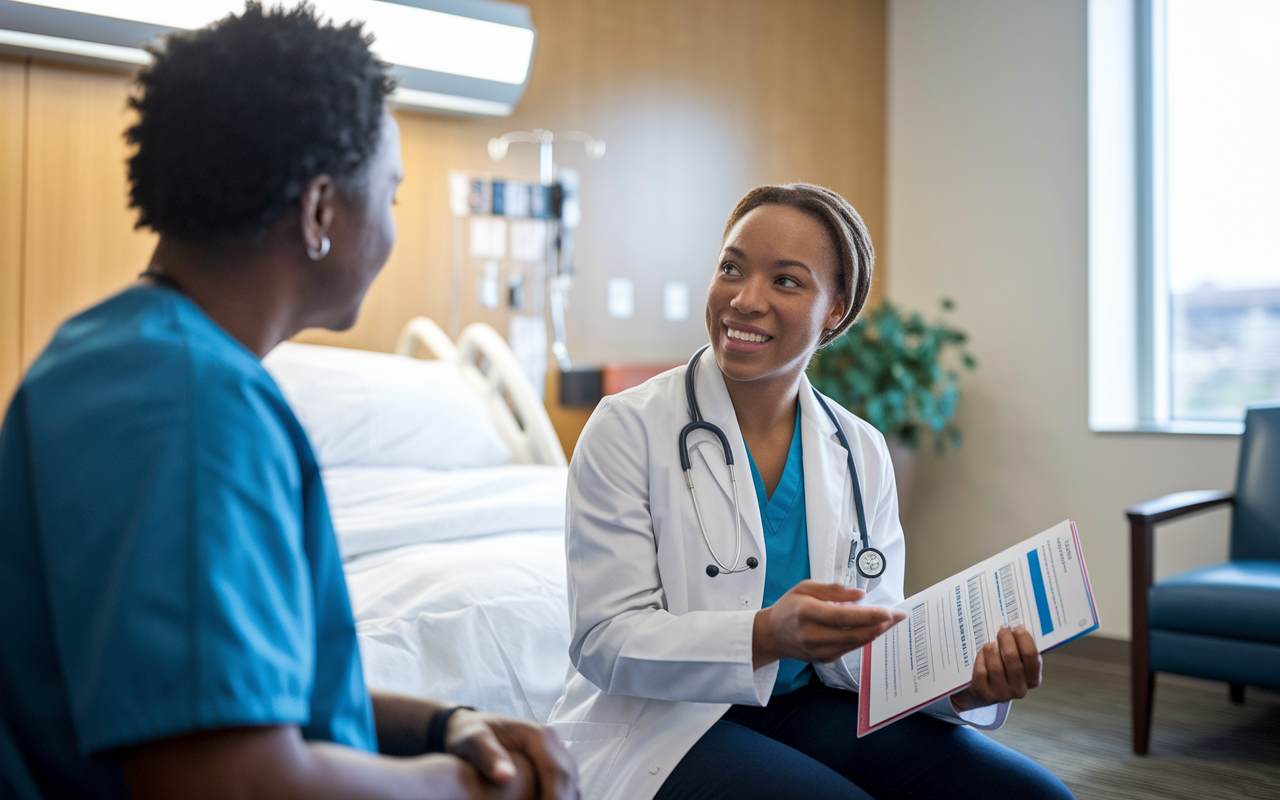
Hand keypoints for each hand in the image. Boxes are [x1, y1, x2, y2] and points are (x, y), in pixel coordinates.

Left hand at [446, 710, 578, 799]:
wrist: (470, 728)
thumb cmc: (470, 733)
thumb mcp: (472, 740)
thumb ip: (488, 756)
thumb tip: (506, 777)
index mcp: (539, 736)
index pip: (557, 771)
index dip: (556, 796)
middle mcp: (552, 744)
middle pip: (568, 779)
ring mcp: (554, 756)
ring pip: (570, 784)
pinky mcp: (550, 768)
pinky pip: (563, 787)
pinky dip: (561, 798)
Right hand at [752, 580, 906, 668]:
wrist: (772, 635)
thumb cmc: (790, 607)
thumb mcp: (805, 587)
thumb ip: (832, 589)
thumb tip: (859, 595)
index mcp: (805, 612)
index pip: (841, 617)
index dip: (867, 616)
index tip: (887, 611)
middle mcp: (811, 635)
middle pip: (852, 633)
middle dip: (879, 625)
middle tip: (898, 615)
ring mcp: (818, 650)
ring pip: (854, 643)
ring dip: (876, 632)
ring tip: (892, 621)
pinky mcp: (824, 659)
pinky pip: (850, 649)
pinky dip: (865, 638)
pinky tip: (875, 629)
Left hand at [950, 625, 1041, 711]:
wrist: (983, 690)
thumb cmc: (1003, 668)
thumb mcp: (1017, 661)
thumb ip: (1020, 647)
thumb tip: (1017, 626)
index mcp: (1033, 679)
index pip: (1032, 657)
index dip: (1025, 640)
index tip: (1018, 627)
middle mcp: (1020, 689)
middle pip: (1012, 659)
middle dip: (1006, 639)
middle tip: (1002, 629)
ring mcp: (1002, 694)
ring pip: (996, 666)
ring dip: (992, 650)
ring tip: (990, 644)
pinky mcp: (985, 694)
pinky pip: (982, 672)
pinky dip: (981, 660)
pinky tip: (982, 655)